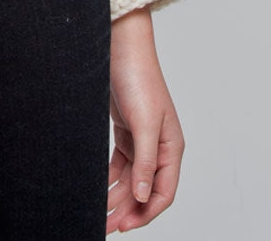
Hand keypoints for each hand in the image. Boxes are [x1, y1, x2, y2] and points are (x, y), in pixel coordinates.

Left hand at [106, 8, 184, 231]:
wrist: (121, 47)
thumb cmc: (139, 79)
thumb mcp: (144, 123)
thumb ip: (146, 162)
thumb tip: (145, 196)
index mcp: (171, 148)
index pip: (163, 193)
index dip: (145, 213)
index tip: (123, 225)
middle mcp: (159, 147)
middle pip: (145, 190)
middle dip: (127, 210)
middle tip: (105, 226)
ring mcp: (142, 139)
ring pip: (132, 179)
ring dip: (117, 198)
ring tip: (99, 215)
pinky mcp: (127, 131)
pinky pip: (120, 164)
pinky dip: (111, 179)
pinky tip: (99, 190)